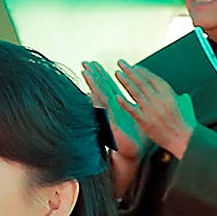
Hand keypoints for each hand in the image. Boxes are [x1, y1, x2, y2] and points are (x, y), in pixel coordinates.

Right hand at [82, 62, 145, 193]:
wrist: (130, 153)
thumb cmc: (131, 138)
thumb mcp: (130, 119)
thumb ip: (126, 109)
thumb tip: (125, 99)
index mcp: (116, 106)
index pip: (107, 87)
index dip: (100, 75)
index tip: (93, 63)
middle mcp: (110, 110)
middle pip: (101, 89)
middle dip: (93, 75)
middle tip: (85, 62)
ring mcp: (108, 116)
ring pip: (100, 97)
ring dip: (93, 85)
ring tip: (86, 73)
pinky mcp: (110, 124)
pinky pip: (103, 111)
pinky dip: (97, 103)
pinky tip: (91, 94)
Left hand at [109, 60, 197, 157]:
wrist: (184, 139)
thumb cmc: (186, 123)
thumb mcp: (186, 105)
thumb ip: (180, 97)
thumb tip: (181, 94)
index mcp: (169, 94)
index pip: (153, 78)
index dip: (142, 71)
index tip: (134, 66)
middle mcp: (159, 100)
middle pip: (142, 82)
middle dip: (130, 71)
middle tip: (121, 63)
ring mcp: (151, 110)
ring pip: (136, 92)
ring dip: (125, 82)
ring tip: (118, 73)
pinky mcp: (145, 121)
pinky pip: (132, 109)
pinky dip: (124, 102)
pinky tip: (117, 96)